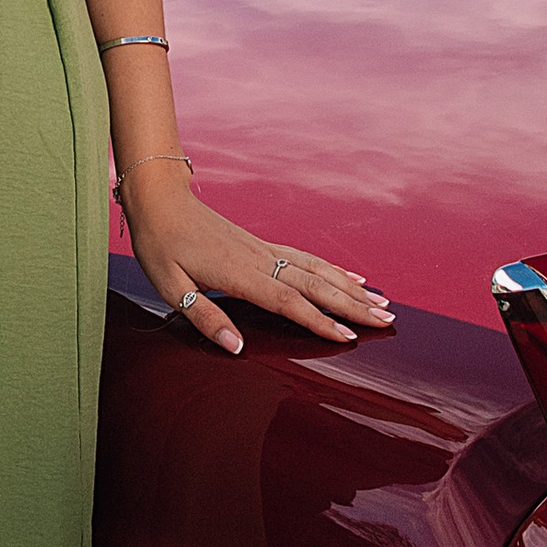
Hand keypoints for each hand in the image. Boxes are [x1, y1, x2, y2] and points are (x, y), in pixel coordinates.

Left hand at [119, 164, 393, 357]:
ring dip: (350, 287)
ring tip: (380, 302)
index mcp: (239, 273)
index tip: (349, 338)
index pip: (289, 302)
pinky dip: (331, 269)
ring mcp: (264, 249)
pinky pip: (305, 258)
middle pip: (315, 285)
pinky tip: (349, 276)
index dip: (320, 322)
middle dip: (352, 304)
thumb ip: (205, 318)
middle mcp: (260, 259)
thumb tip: (237, 348)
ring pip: (316, 269)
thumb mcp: (170, 288)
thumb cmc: (160, 244)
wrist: (159, 198)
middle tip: (387, 319)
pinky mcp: (262, 245)